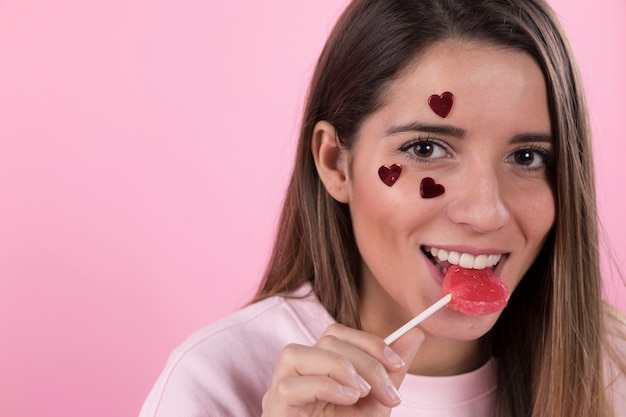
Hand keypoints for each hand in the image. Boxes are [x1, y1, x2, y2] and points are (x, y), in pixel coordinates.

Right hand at [261, 324, 423, 416]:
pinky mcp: (276, 408)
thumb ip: (391, 372)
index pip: (336, 334)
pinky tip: (348, 400)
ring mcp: (279, 389)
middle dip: (366, 362)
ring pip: (299, 354)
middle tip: (390, 392)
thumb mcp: (375, 403)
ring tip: (362, 394)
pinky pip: (292, 386)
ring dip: (340, 368)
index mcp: (316, 367)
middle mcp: (295, 373)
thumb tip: (415, 335)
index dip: (369, 342)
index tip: (398, 365)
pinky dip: (326, 387)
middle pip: (325, 341)